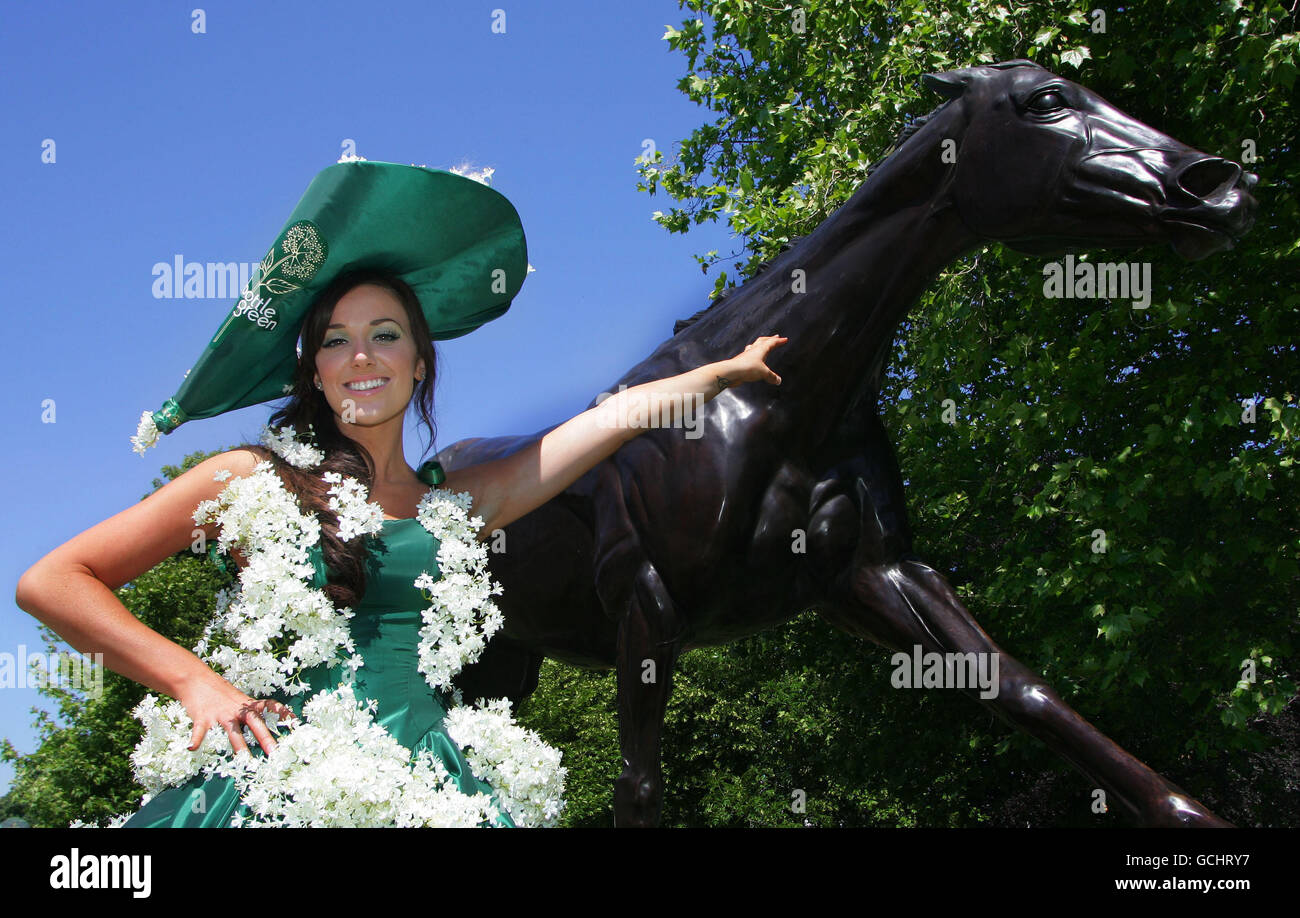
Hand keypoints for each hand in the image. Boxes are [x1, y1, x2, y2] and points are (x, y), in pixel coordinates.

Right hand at [179, 670, 295, 754]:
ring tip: (246, 761)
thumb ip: (250, 712)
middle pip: (255, 723)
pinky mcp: (202, 718)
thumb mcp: (239, 700)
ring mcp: (220, 715)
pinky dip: (195, 739)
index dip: (283, 714)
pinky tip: (192, 748)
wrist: (196, 679)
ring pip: (232, 732)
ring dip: (239, 747)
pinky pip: (200, 731)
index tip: (296, 723)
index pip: (269, 707)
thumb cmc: (220, 694)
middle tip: (276, 753)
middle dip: (266, 738)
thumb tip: (263, 726)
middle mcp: (237, 710)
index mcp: (247, 705)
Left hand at [725, 335, 786, 385]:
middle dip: (770, 339)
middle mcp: (753, 351)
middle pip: (762, 341)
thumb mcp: (764, 373)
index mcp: (760, 350)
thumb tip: (778, 380)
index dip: (778, 341)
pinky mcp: (741, 362)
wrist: (731, 372)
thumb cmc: (748, 369)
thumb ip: (772, 376)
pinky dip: (753, 354)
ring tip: (762, 344)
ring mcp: (746, 355)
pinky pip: (748, 355)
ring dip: (760, 344)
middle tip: (775, 336)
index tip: (784, 339)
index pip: (771, 343)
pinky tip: (752, 357)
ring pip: (754, 346)